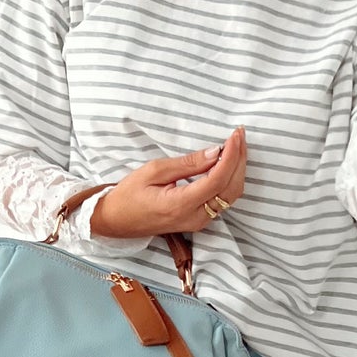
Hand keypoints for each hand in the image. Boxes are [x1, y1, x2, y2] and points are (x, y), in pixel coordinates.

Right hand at [92, 126, 247, 237]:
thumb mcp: (154, 171)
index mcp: (181, 205)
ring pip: (231, 195)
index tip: (235, 135)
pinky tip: (229, 162)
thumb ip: (187, 164)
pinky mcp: (200, 221)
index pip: (217, 180)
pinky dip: (231, 179)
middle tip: (240, 134)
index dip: (231, 156)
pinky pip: (223, 200)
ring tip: (237, 144)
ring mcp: (199, 222)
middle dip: (239, 159)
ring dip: (238, 169)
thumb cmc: (129, 195)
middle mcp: (195, 217)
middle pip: (231, 188)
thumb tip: (215, 152)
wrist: (116, 221)